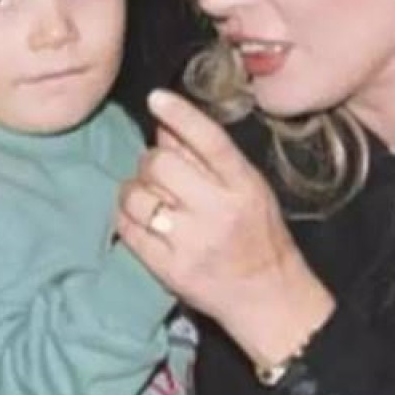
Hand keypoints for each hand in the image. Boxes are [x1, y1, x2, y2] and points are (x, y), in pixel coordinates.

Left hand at [116, 90, 334, 366]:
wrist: (268, 296)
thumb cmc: (257, 234)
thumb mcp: (247, 188)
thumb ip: (208, 156)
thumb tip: (165, 124)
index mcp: (243, 185)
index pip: (209, 140)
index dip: (181, 115)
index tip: (156, 97)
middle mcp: (218, 210)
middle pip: (159, 164)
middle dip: (149, 163)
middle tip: (156, 174)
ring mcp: (191, 241)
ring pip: (136, 196)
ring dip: (133, 191)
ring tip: (147, 199)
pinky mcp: (169, 268)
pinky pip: (127, 229)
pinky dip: (125, 218)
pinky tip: (138, 220)